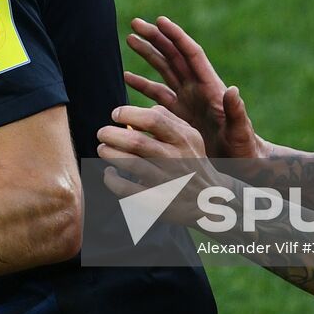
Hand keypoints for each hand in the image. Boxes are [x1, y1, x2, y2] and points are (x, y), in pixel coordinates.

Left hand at [96, 104, 226, 227]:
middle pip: (137, 142)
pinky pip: (128, 191)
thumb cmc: (193, 161)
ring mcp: (167, 182)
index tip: (115, 115)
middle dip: (112, 134)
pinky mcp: (158, 202)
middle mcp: (176, 159)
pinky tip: (110, 173)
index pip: (153, 119)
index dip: (129, 114)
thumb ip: (168, 119)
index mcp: (183, 139)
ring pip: (131, 165)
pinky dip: (112, 180)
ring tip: (102, 149)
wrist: (211, 200)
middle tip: (102, 133)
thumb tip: (140, 111)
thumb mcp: (191, 136)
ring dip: (109, 154)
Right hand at [123, 16, 260, 158]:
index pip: (191, 55)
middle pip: (173, 56)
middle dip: (156, 38)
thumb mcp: (240, 131)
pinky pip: (158, 94)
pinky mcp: (179, 114)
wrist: (241, 164)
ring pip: (164, 70)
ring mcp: (187, 100)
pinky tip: (126, 76)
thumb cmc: (244, 149)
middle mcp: (197, 88)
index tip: (159, 21)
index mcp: (210, 88)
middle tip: (135, 23)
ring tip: (130, 39)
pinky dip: (142, 84)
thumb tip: (233, 89)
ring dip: (148, 54)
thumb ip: (236, 111)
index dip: (176, 37)